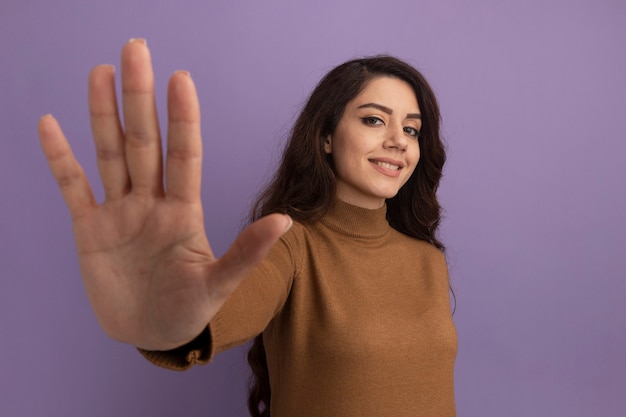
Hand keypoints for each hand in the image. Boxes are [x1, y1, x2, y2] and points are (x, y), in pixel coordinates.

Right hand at [38, 39, 290, 350]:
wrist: (152, 333)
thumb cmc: (190, 308)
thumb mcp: (220, 283)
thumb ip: (247, 252)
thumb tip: (286, 221)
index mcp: (184, 211)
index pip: (184, 155)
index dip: (182, 119)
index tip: (181, 80)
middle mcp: (151, 202)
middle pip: (143, 142)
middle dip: (139, 98)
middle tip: (136, 49)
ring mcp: (120, 212)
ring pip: (110, 154)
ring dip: (103, 115)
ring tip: (101, 72)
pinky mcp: (90, 229)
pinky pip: (73, 187)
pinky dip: (60, 159)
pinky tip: (49, 125)